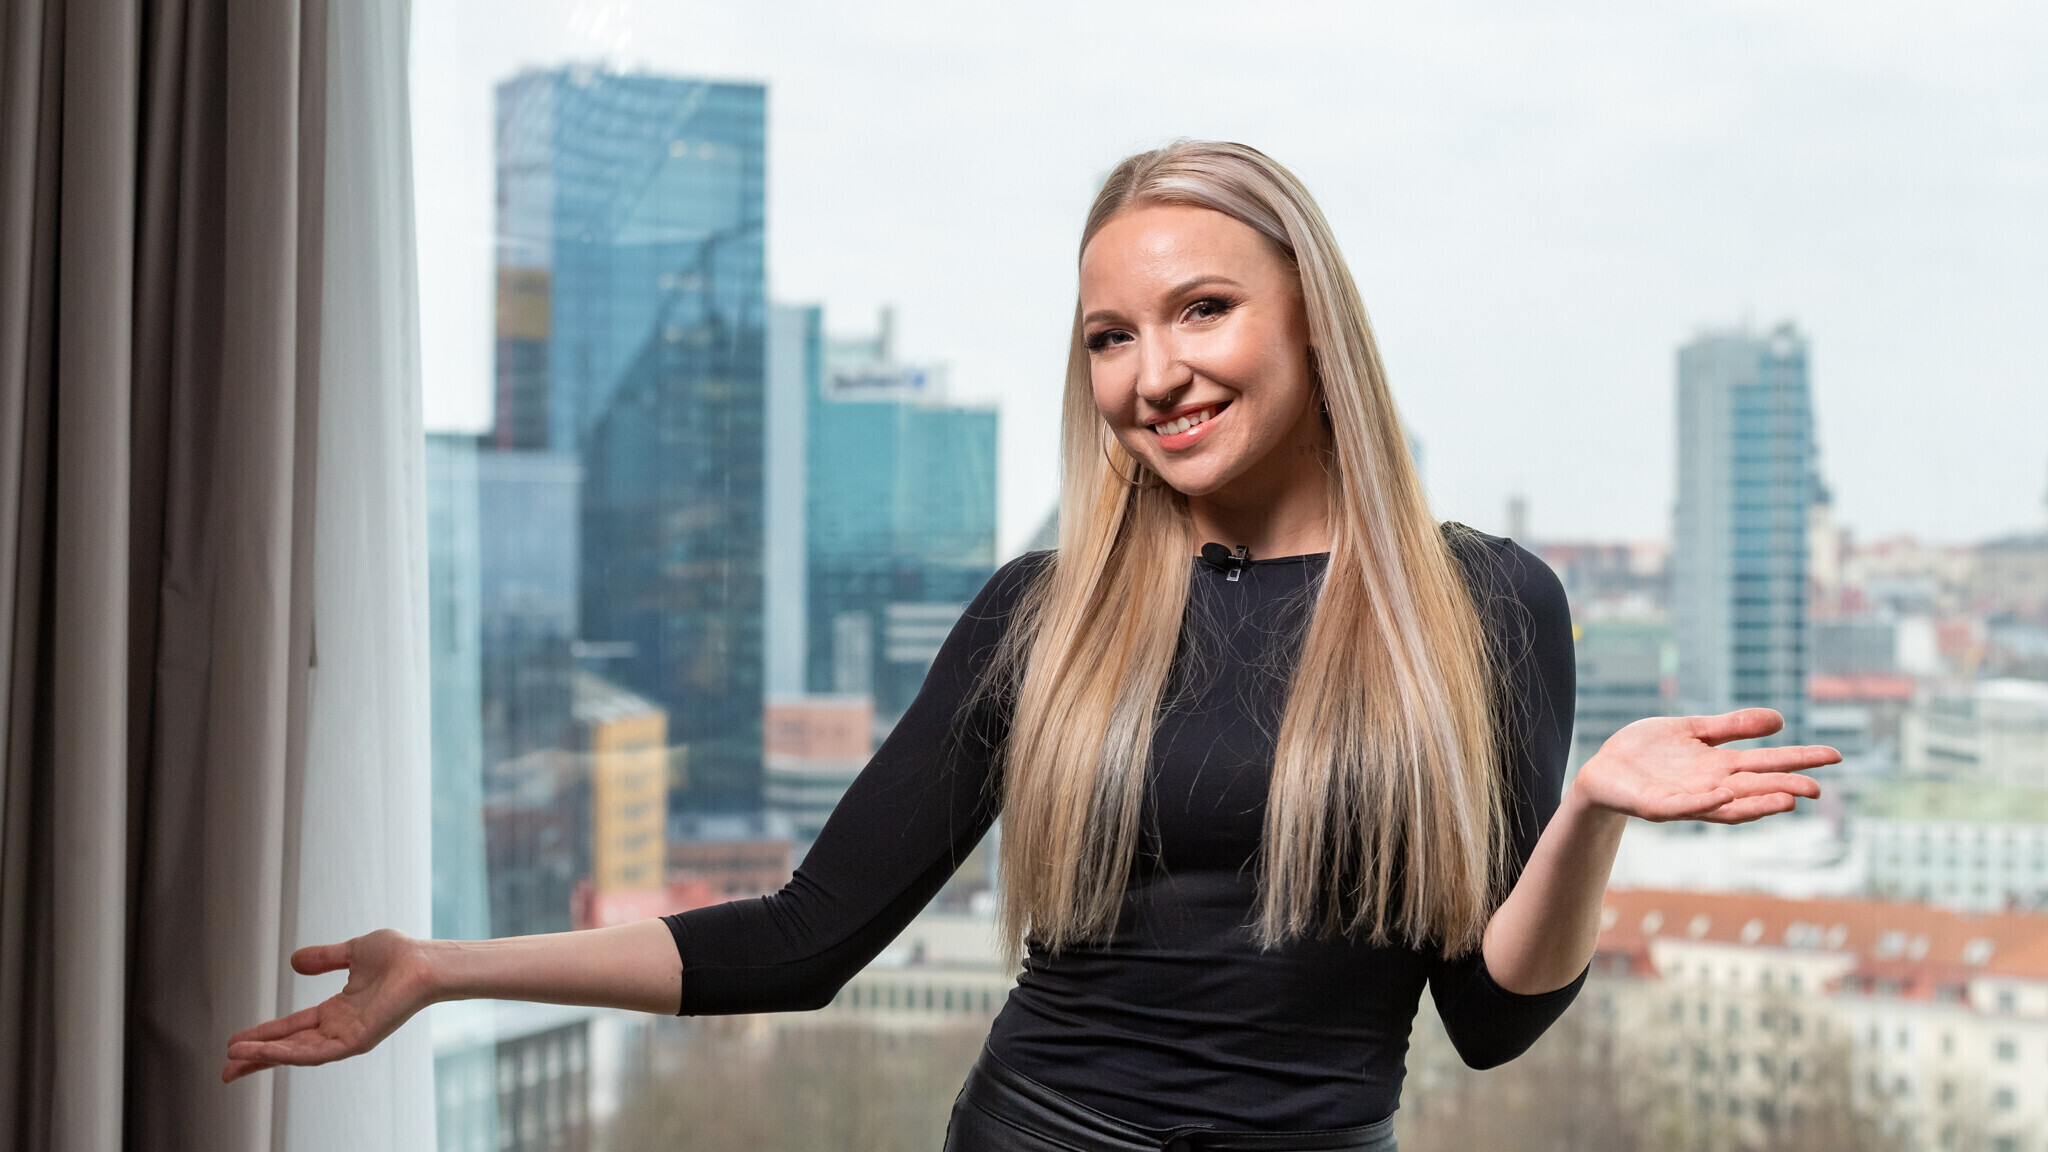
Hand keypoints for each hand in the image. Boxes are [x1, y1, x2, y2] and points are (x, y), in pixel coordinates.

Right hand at [221, 929, 438, 1082]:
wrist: (424, 960)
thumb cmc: (400, 955)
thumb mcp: (352, 952)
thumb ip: (324, 958)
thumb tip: (294, 961)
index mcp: (338, 1011)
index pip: (292, 1028)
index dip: (264, 1035)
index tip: (234, 1042)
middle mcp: (340, 1028)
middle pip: (290, 1048)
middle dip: (257, 1057)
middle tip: (226, 1068)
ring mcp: (347, 1037)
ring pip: (297, 1054)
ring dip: (265, 1057)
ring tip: (233, 1061)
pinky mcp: (356, 1041)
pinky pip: (315, 1053)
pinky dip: (287, 1054)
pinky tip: (263, 1052)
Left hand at [1572, 708, 1835, 823]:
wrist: (1604, 769)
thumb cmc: (1647, 752)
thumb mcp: (1692, 730)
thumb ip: (1732, 727)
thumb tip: (1780, 720)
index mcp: (1720, 766)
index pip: (1767, 762)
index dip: (1800, 760)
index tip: (1835, 755)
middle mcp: (1710, 786)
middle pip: (1755, 787)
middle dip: (1784, 788)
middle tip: (1817, 789)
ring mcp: (1685, 799)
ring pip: (1727, 806)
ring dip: (1755, 804)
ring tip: (1785, 800)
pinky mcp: (1656, 806)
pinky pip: (1683, 806)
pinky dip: (1705, 802)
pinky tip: (1724, 792)